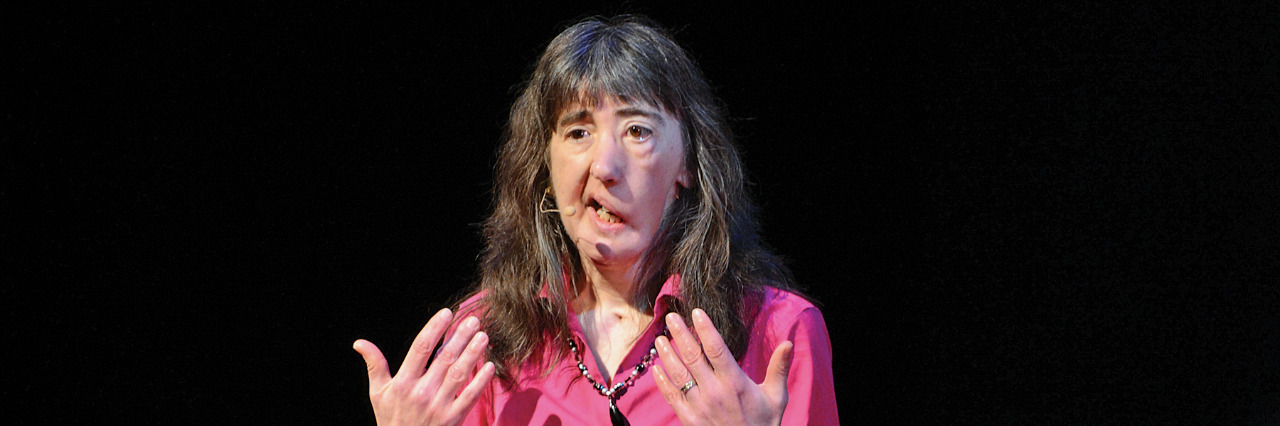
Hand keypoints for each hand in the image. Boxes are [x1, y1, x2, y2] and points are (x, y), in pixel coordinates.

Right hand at [353, 308, 495, 425]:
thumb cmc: (390, 419)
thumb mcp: (378, 393)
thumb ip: (375, 365)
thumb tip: (359, 342)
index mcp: (403, 382)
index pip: (421, 348)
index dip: (435, 328)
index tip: (447, 313)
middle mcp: (421, 392)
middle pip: (444, 358)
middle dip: (460, 336)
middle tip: (473, 320)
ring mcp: (438, 406)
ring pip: (459, 374)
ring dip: (473, 353)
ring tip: (483, 336)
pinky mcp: (452, 419)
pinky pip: (469, 397)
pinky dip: (480, 381)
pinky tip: (489, 365)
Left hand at [652, 309, 792, 425]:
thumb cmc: (763, 423)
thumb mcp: (776, 396)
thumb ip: (779, 368)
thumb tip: (788, 343)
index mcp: (735, 383)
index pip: (716, 349)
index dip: (705, 328)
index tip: (696, 312)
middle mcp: (715, 392)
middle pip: (693, 357)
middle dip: (680, 335)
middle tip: (671, 317)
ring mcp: (699, 406)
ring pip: (679, 375)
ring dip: (668, 355)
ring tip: (660, 339)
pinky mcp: (690, 419)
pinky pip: (672, 397)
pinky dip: (662, 382)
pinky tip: (656, 368)